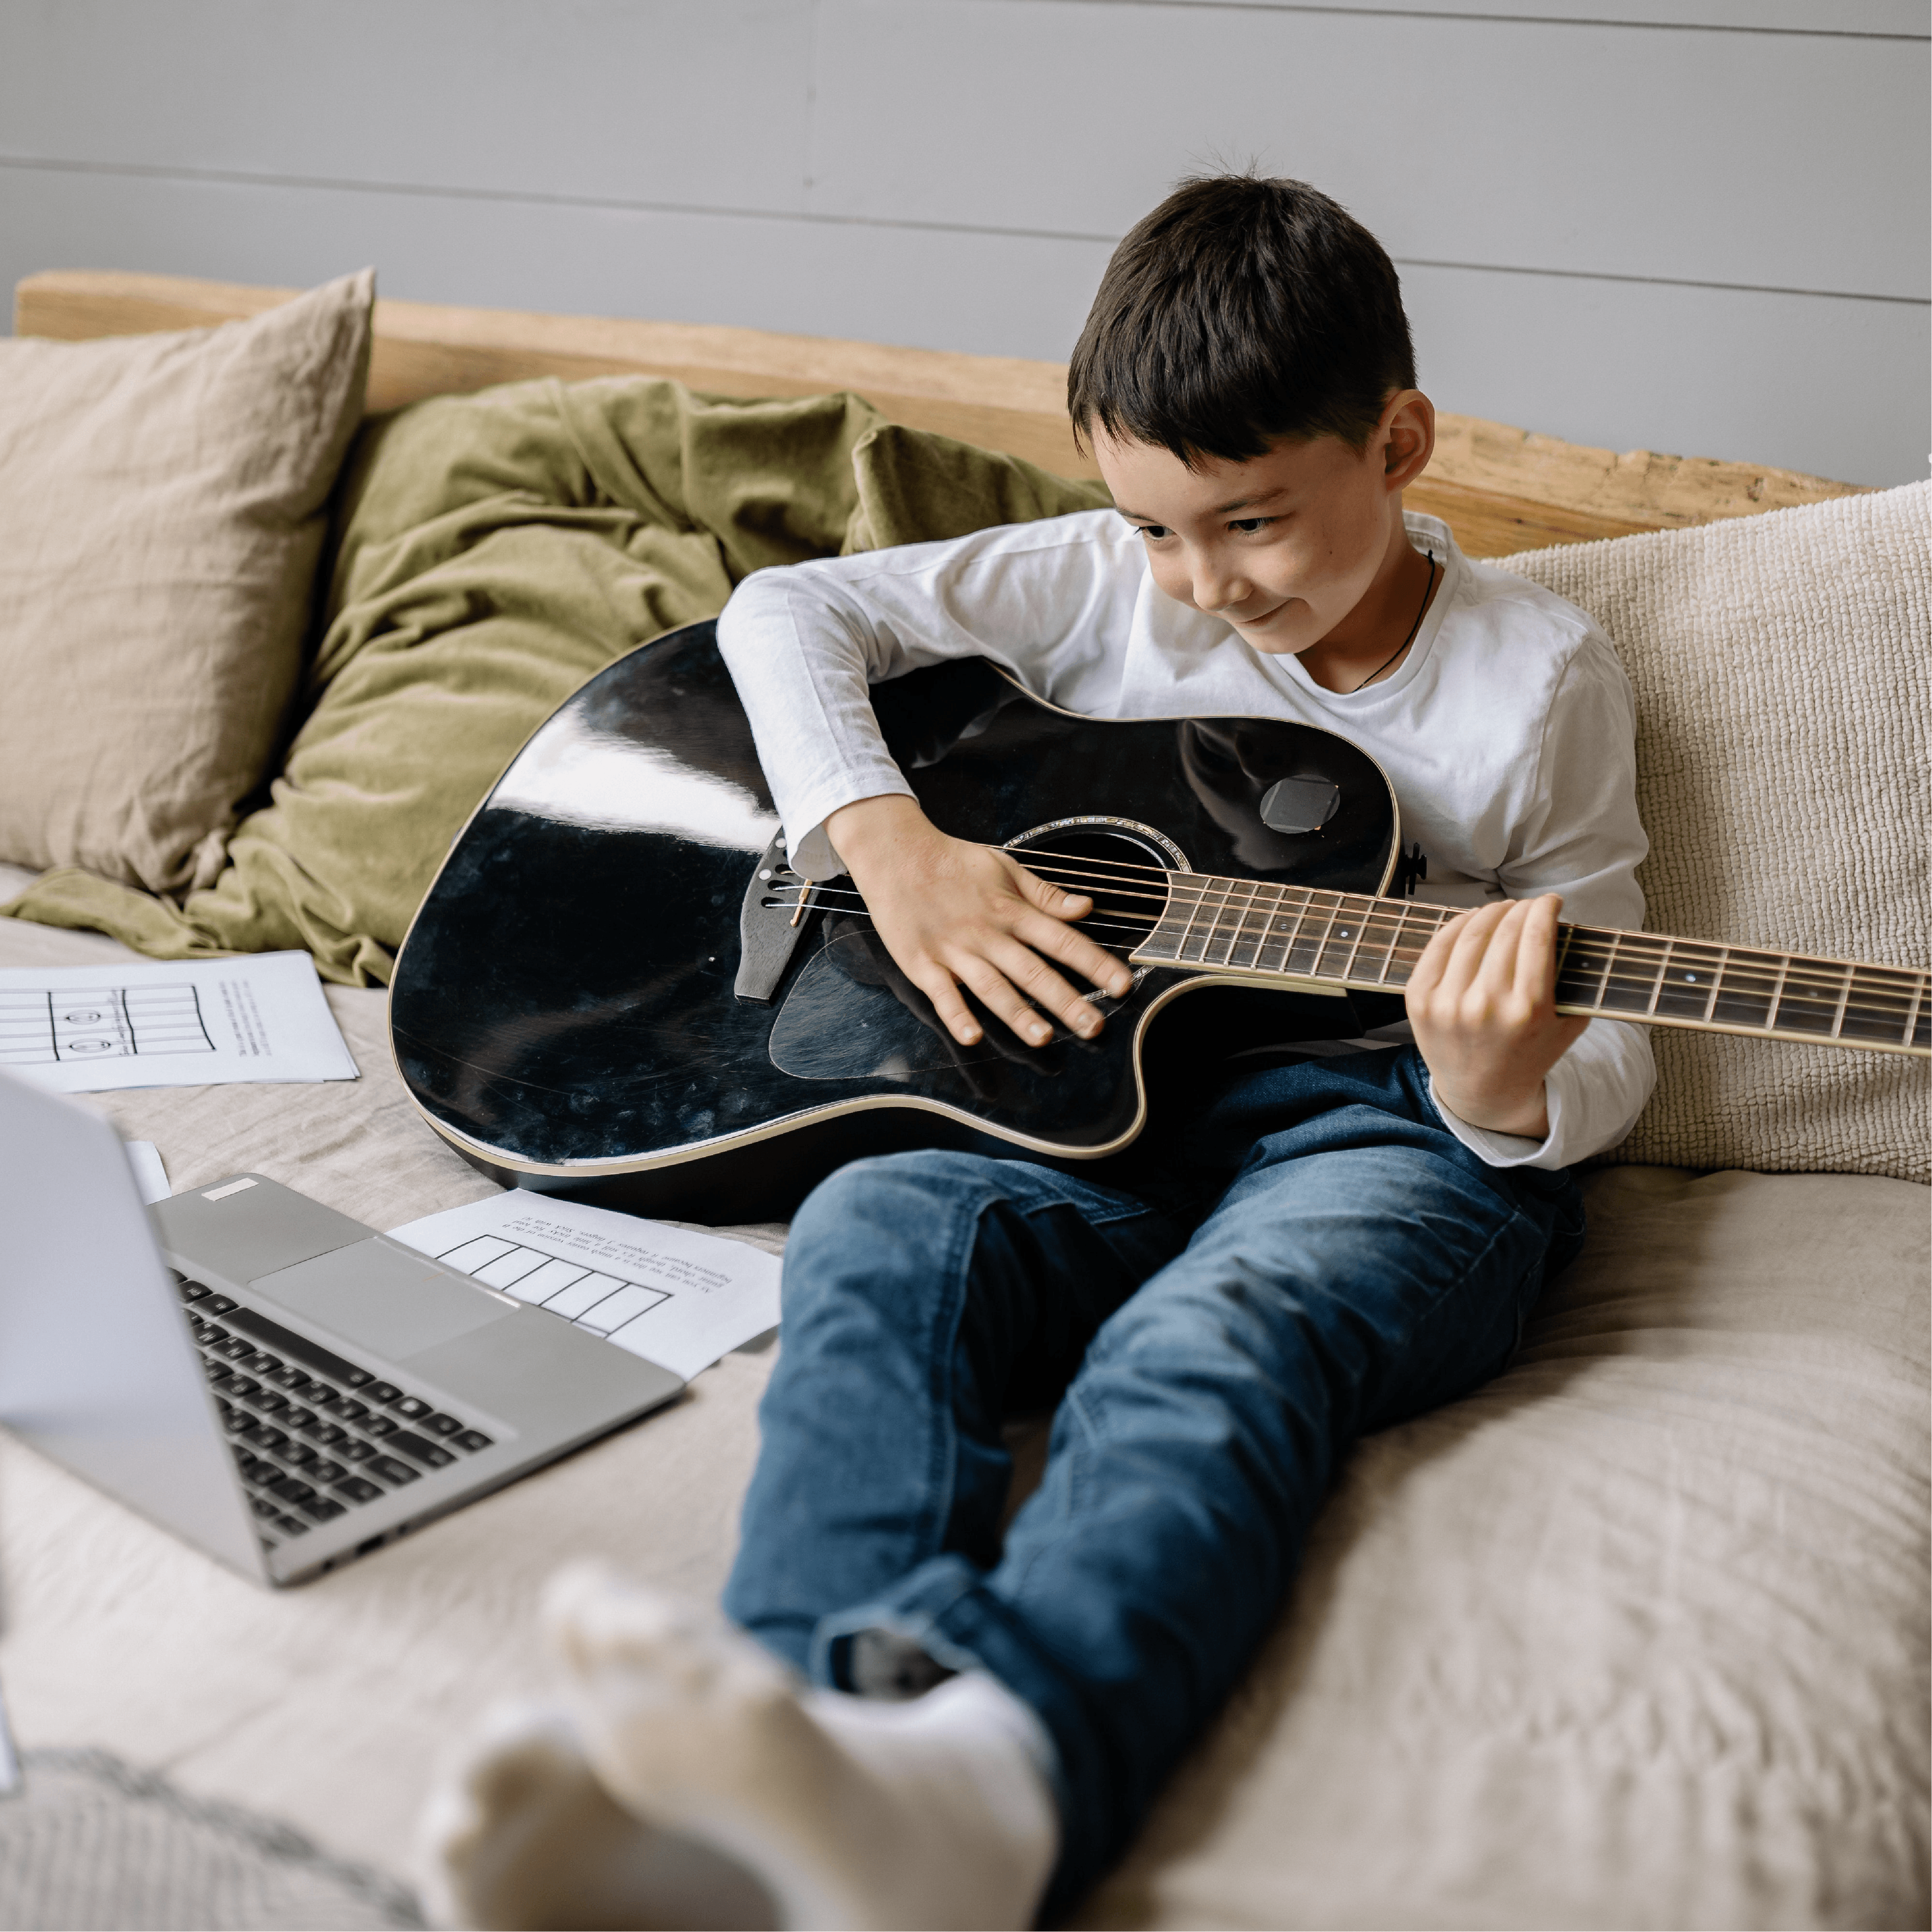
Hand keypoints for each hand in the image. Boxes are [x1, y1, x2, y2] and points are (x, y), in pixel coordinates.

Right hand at [827, 794, 1133, 1047]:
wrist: (895, 853)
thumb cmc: (952, 862)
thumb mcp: (1005, 867)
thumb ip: (1045, 894)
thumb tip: (1086, 907)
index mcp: (1011, 910)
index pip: (1062, 939)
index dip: (1094, 962)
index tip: (1122, 984)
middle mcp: (987, 933)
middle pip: (1033, 971)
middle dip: (1066, 1001)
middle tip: (1094, 1026)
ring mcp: (954, 949)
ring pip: (992, 987)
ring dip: (1018, 1014)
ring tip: (1043, 1037)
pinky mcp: (922, 962)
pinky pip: (942, 993)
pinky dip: (956, 1015)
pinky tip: (972, 1036)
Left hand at [1405, 894, 1587, 1139]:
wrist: (1482, 1092)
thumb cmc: (1530, 1054)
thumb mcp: (1567, 1023)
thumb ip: (1574, 980)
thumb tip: (1564, 927)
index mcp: (1528, 1010)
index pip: (1536, 936)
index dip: (1545, 907)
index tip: (1551, 900)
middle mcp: (1485, 1005)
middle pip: (1505, 929)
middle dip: (1521, 908)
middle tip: (1528, 906)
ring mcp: (1447, 1002)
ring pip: (1471, 932)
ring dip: (1490, 911)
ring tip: (1502, 910)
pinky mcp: (1419, 1000)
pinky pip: (1438, 945)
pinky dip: (1457, 925)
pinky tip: (1471, 920)